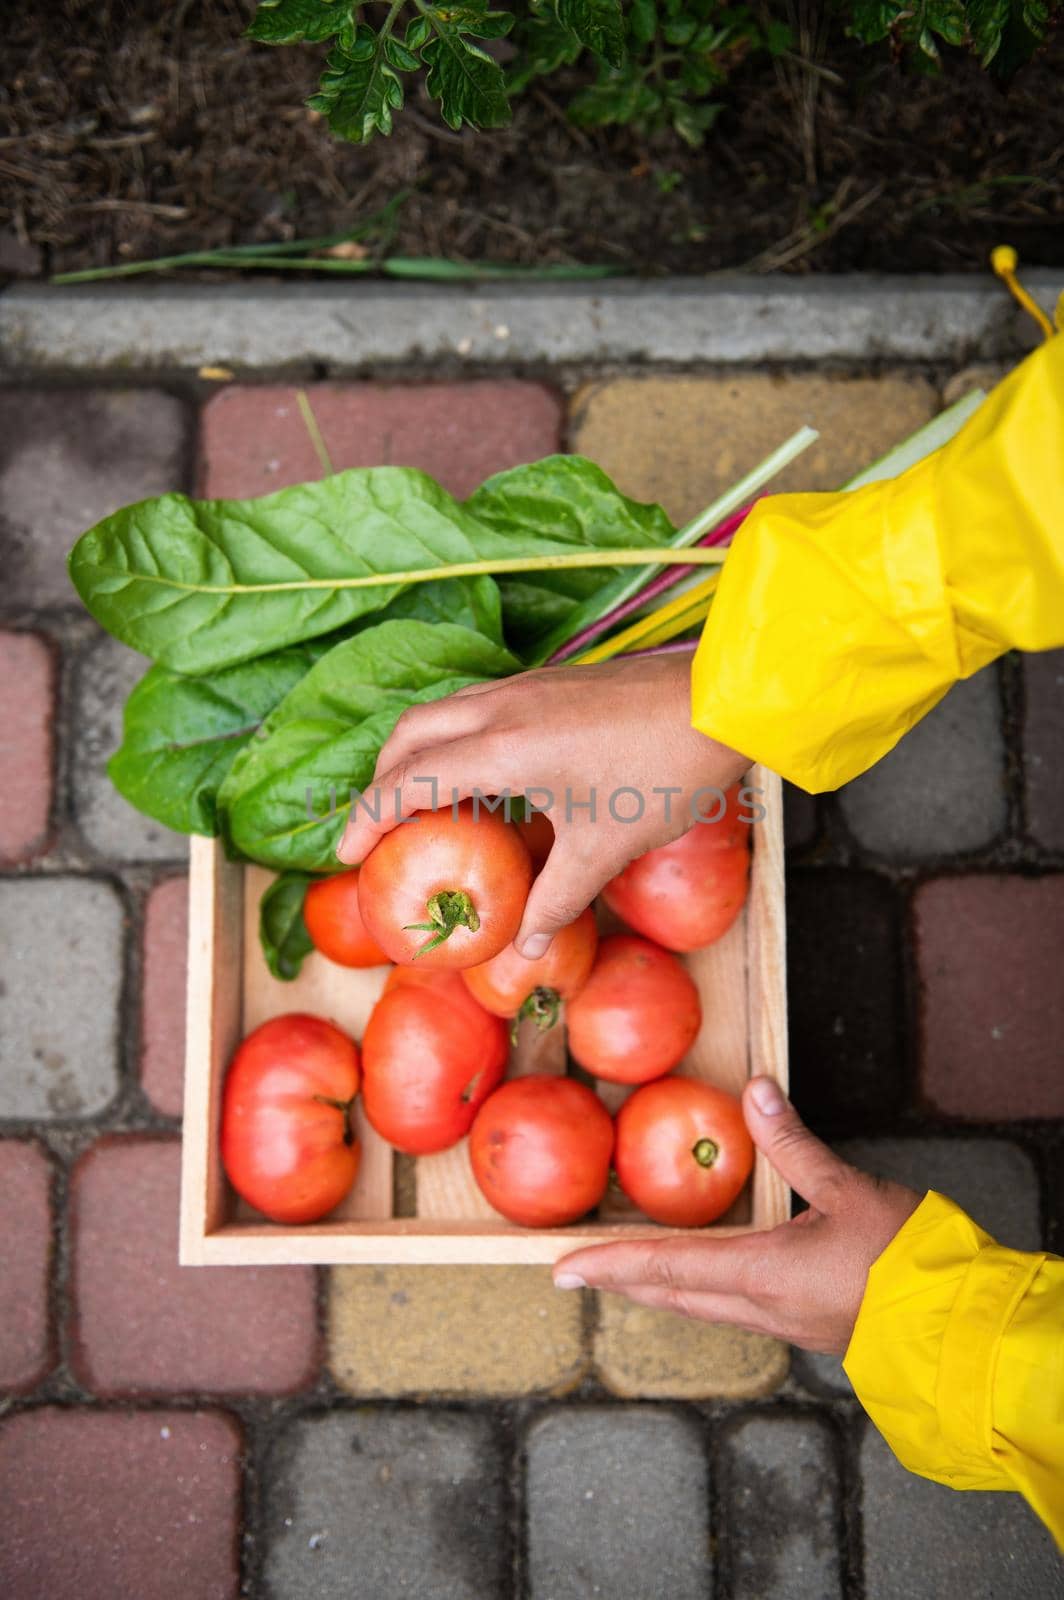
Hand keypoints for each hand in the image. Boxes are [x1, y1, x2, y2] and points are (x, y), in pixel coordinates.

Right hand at [337, 654, 748, 957]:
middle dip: (382, 778)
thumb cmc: (665, 775)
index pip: (408, 780)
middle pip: (409, 733)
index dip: (367, 817)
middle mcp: (501, 708)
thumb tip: (524, 950)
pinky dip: (458, 739)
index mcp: (501, 749)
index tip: (346, 853)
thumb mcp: (604, 849)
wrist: (722, 703)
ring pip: (443, 712)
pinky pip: (478, 706)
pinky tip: (487, 778)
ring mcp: (526, 687)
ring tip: (427, 806)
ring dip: (420, 754)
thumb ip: (555, 900)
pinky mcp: (551, 681)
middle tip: (380, 829)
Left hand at [553, 1077, 921, 1354]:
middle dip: (621, 1281)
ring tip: (625, 1270)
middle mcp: (761, 1307)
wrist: (957, 1324)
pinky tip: (700, 1275)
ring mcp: (782, 1322)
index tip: (562, 1270)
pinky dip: (697, 1289)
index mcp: (762, 1275)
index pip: (665, 1269)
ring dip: (657, 1287)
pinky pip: (731, 1307)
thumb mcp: (848, 1191)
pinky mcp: (803, 1325)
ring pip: (699, 1306)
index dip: (609, 1267)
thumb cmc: (907, 1261)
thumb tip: (755, 1090)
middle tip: (576, 1270)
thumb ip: (794, 1143)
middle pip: (672, 1294)